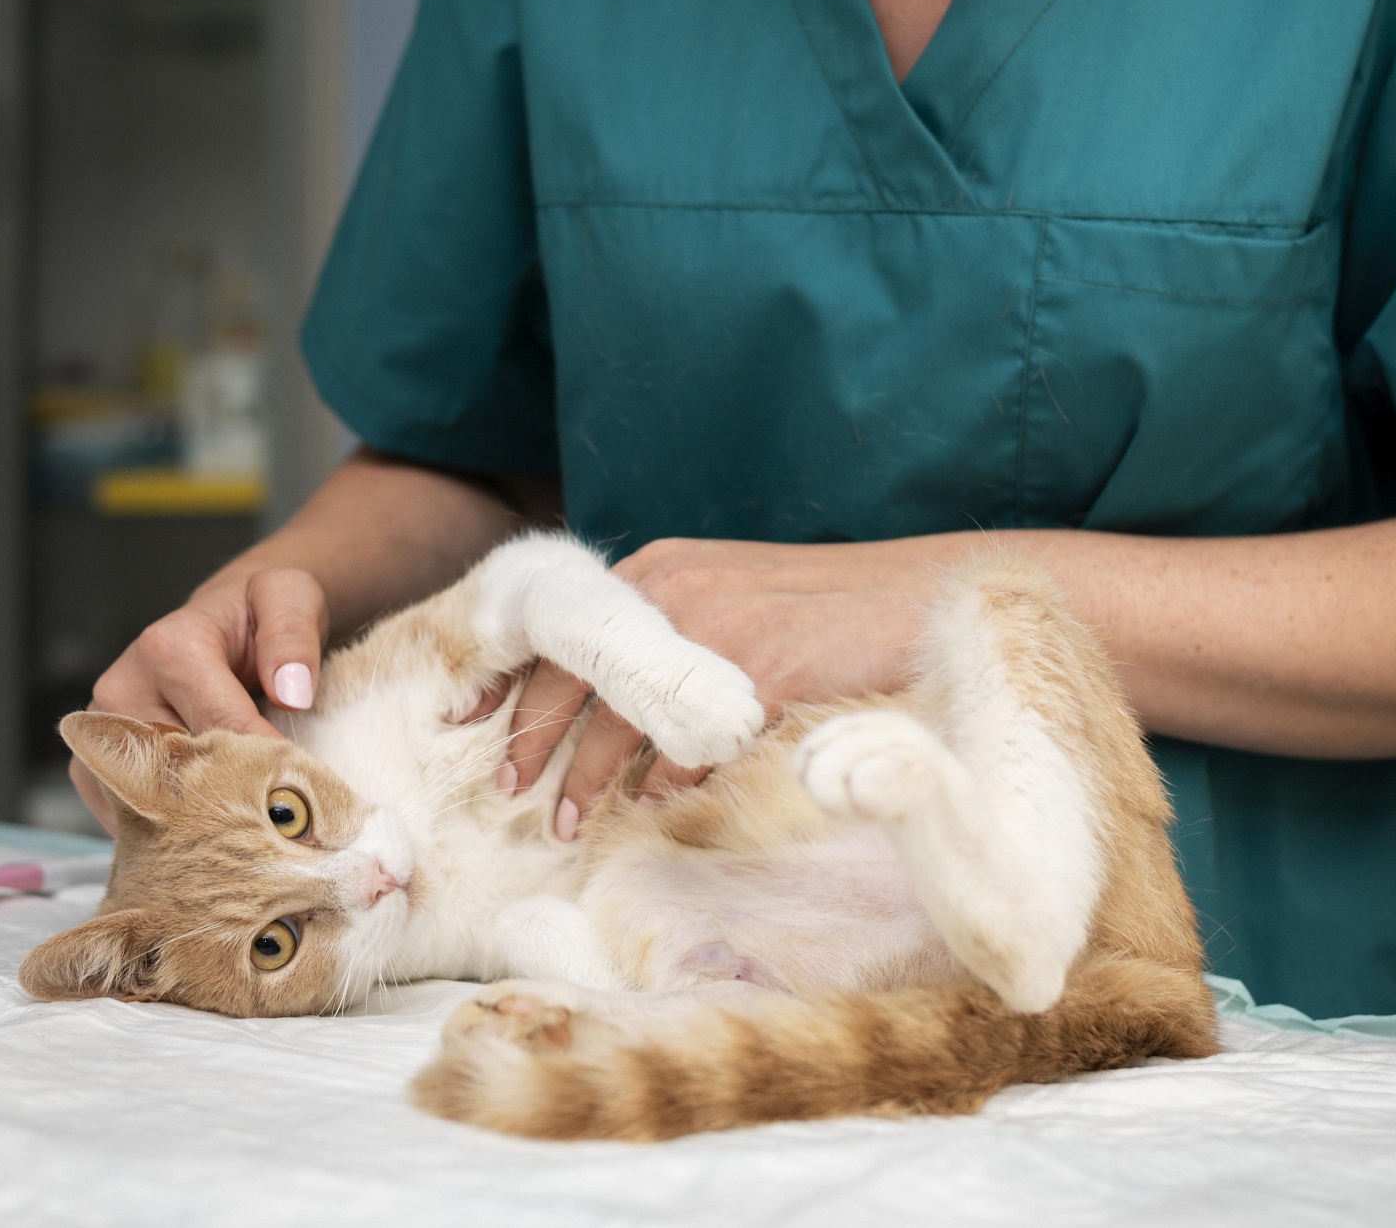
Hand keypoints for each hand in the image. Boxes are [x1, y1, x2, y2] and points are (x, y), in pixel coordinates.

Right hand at [71, 567, 330, 829]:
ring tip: (243, 830)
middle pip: (178, 774)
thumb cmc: (257, 615)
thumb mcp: (290, 598)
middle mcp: (121, 690)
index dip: (264, 768)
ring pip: (150, 803)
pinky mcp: (94, 763)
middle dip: (229, 803)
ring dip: (197, 824)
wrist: (225, 623)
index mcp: (167, 650)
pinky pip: (129, 814)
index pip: (220, 731)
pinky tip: (208, 827)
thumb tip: (291, 694)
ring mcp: (102, 732)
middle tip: (275, 827)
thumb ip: (294, 638)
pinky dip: (170, 829)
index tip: (300, 794)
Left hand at [493, 538, 931, 838]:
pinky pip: (692, 744)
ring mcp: (717, 628)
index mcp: (662, 570)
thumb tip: (616, 709)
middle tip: (509, 791)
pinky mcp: (762, 671)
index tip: (469, 724)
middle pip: (572, 676)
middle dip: (535, 743)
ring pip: (621, 718)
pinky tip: (656, 806)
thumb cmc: (832, 612)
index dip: (510, 683)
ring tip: (566, 825)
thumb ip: (672, 634)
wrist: (926, 601)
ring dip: (588, 779)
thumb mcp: (735, 599)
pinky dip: (667, 780)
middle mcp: (676, 589)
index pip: (559, 629)